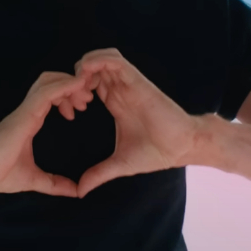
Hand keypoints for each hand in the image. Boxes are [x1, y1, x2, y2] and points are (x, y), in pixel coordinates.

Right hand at [0, 71, 96, 197]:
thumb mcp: (33, 179)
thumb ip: (54, 184)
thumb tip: (76, 192)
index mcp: (31, 121)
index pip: (51, 95)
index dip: (68, 94)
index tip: (81, 109)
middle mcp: (28, 111)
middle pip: (52, 81)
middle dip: (73, 85)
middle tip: (87, 100)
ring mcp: (26, 111)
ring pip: (49, 81)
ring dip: (70, 83)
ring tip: (85, 96)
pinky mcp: (24, 114)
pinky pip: (46, 92)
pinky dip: (64, 86)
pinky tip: (77, 87)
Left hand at [74, 48, 201, 195]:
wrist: (182, 148)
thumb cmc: (156, 153)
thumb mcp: (119, 164)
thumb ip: (98, 174)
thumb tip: (80, 192)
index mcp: (114, 102)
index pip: (88, 84)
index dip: (72, 91)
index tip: (68, 110)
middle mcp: (119, 89)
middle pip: (91, 67)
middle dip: (74, 78)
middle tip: (71, 99)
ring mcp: (128, 83)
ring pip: (101, 58)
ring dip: (84, 66)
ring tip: (78, 86)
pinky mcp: (137, 81)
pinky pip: (115, 60)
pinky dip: (98, 61)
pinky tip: (88, 76)